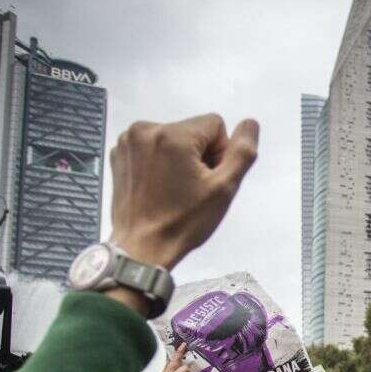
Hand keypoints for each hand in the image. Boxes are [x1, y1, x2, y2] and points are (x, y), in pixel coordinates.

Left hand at [108, 114, 258, 269]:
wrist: (141, 247)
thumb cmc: (181, 223)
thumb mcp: (224, 189)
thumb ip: (242, 152)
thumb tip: (250, 124)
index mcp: (173, 135)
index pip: (215, 124)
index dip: (220, 153)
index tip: (207, 178)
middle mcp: (146, 130)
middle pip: (193, 130)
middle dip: (199, 155)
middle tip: (192, 187)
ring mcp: (128, 142)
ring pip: (173, 138)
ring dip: (179, 158)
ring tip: (174, 188)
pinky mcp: (120, 153)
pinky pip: (152, 146)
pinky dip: (159, 162)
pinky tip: (159, 186)